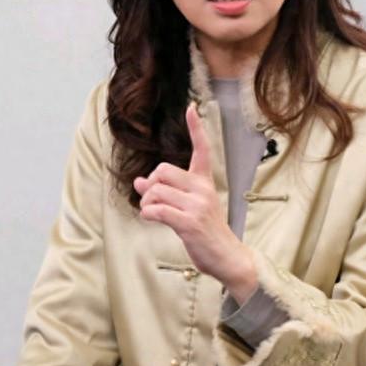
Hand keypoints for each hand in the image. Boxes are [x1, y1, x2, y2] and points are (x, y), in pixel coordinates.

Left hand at [133, 102, 257, 302]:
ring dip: (146, 203)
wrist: (227, 257)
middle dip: (150, 184)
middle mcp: (202, 189)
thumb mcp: (188, 208)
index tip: (191, 108)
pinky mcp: (190, 223)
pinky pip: (157, 209)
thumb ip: (164, 193)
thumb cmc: (206, 232)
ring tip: (152, 213)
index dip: (195, 128)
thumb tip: (137, 182)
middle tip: (152, 199)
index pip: (202, 149)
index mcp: (205, 182)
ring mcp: (197, 205)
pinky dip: (148, 213)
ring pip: (156, 190)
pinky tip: (151, 218)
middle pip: (163, 170)